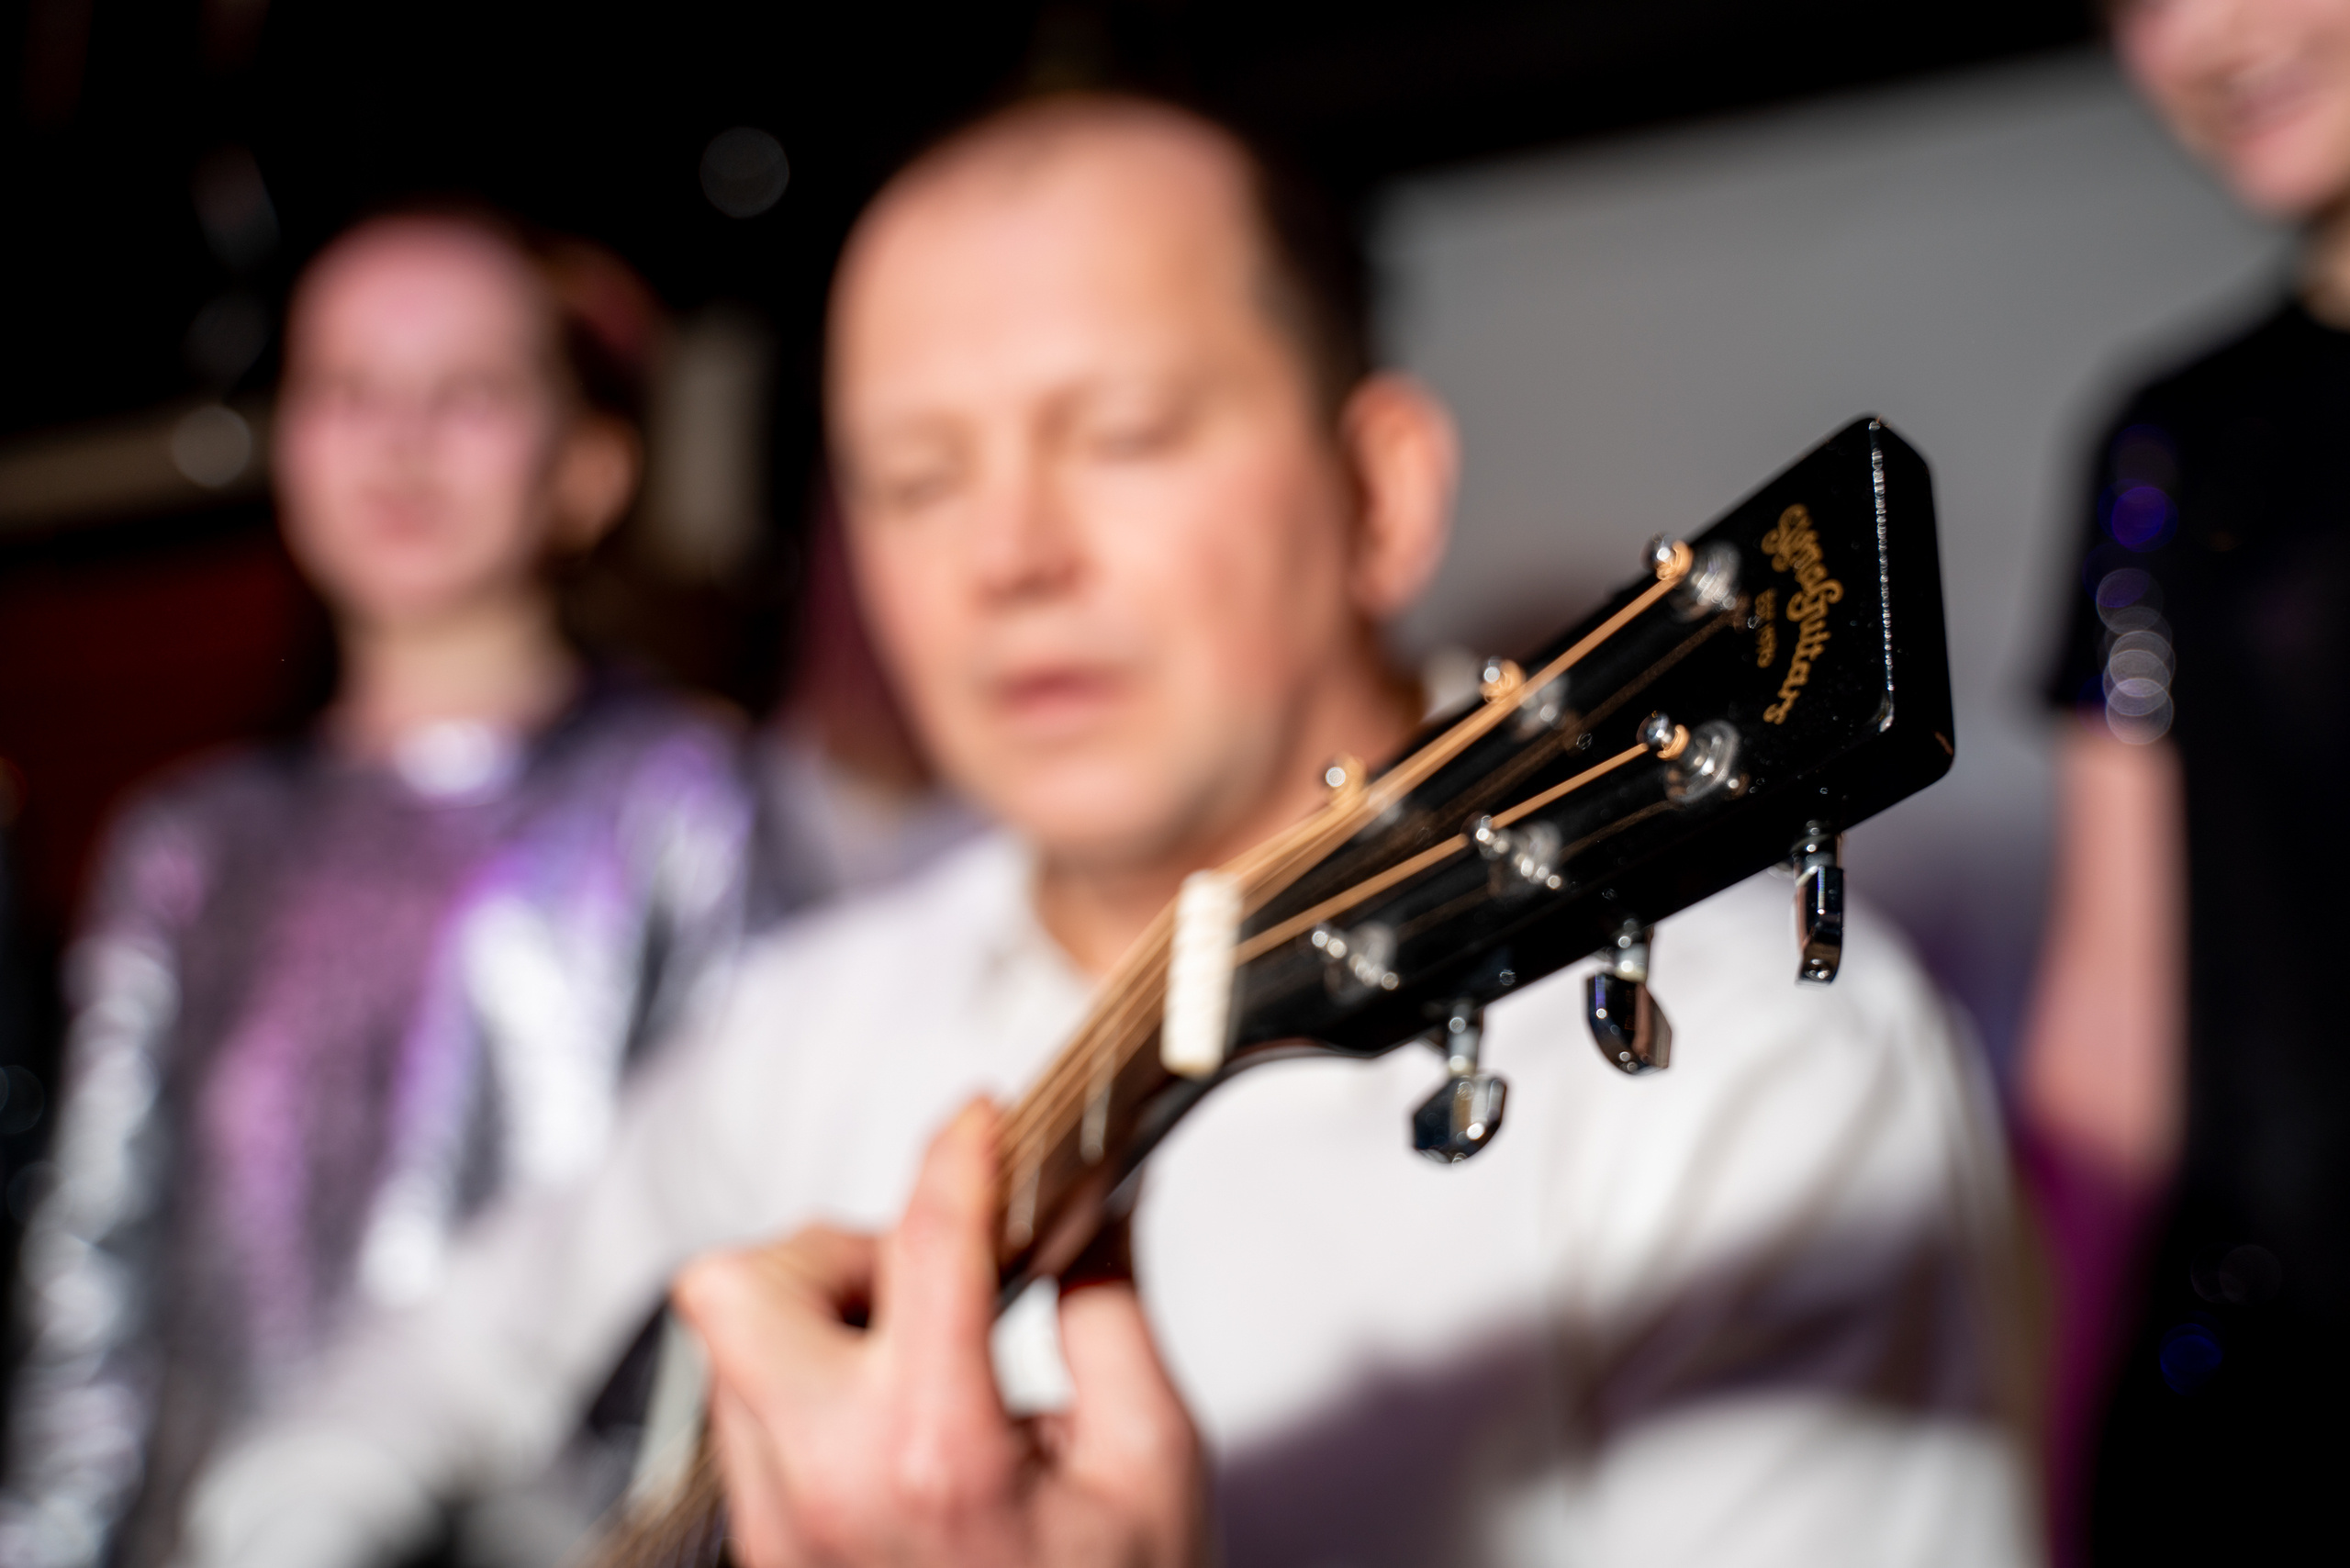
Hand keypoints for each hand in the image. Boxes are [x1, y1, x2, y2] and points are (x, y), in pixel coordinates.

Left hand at [670, 1101, 1207, 1567]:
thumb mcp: (1154, 1464)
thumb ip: (1114, 1313)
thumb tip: (1096, 1204)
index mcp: (934, 1453)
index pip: (923, 1243)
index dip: (958, 1153)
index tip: (983, 1121)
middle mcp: (824, 1486)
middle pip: (741, 1285)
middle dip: (831, 1248)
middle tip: (923, 1279)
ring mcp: (777, 1527)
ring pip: (729, 1343)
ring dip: (816, 1313)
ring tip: (918, 1353)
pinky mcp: (763, 1552)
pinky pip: (742, 1415)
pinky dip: (806, 1380)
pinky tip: (895, 1416)